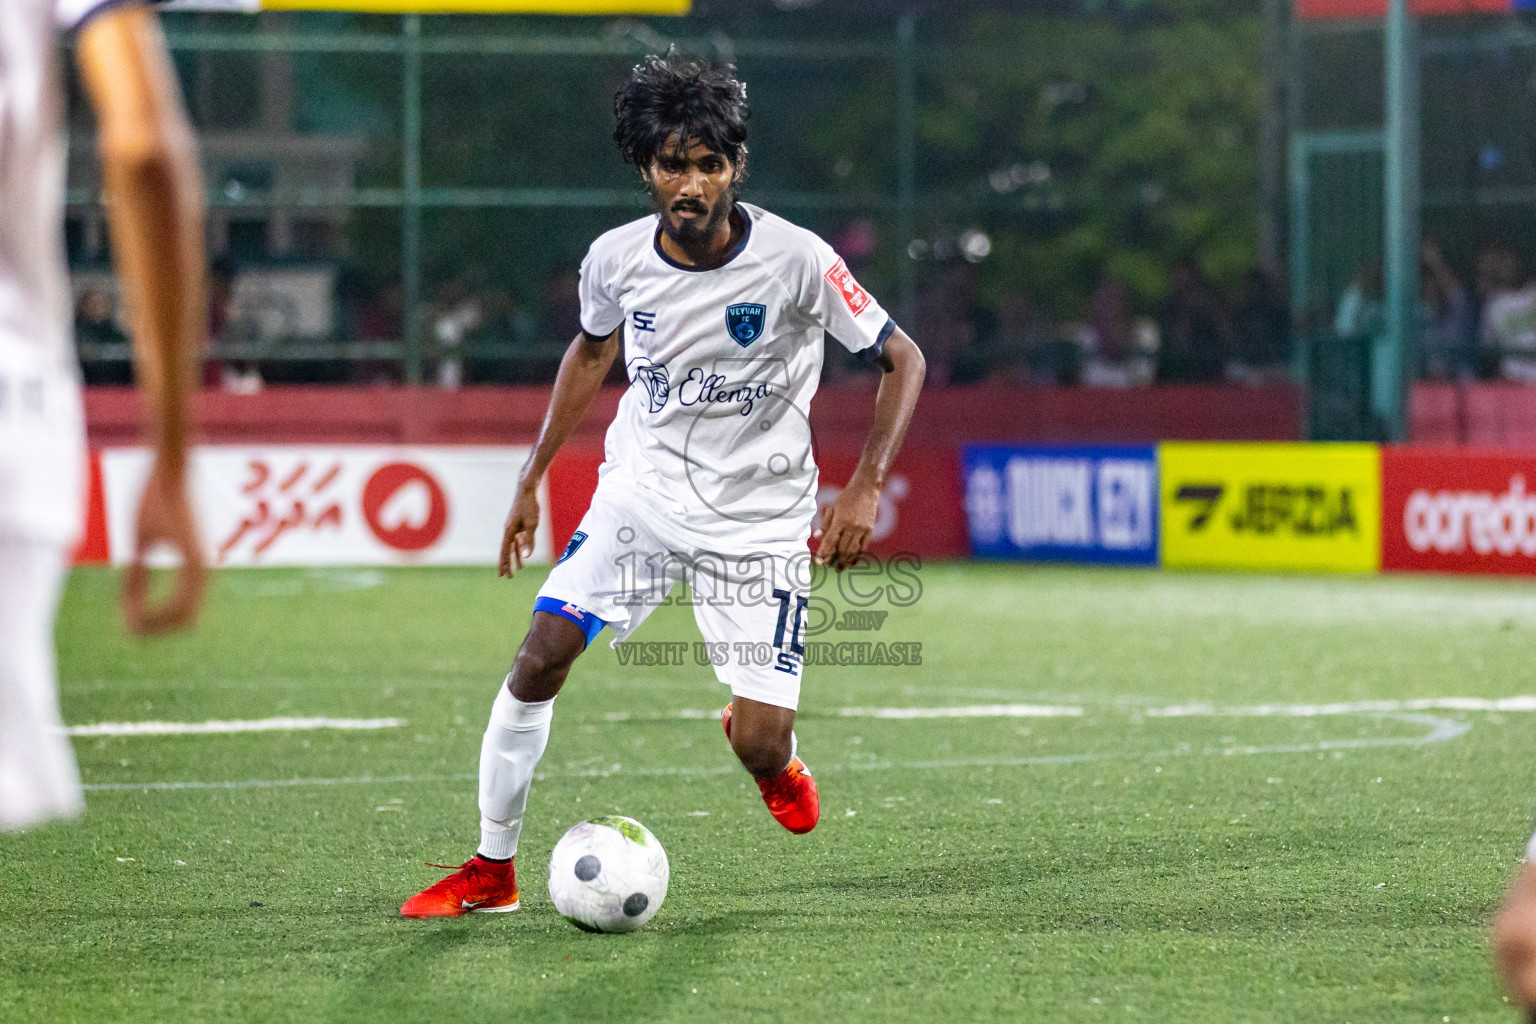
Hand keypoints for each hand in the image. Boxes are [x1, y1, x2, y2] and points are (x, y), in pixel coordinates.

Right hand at [122, 457, 204, 634]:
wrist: (168, 467)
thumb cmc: (154, 497)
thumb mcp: (140, 542)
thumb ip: (137, 572)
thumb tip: (128, 601)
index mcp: (195, 569)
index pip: (180, 614)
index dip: (151, 622)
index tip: (124, 619)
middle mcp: (205, 571)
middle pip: (184, 623)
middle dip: (152, 629)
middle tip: (124, 625)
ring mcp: (204, 565)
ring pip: (184, 618)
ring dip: (152, 623)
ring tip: (125, 620)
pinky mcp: (196, 557)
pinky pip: (181, 601)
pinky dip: (155, 611)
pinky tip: (132, 608)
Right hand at [498, 483, 540, 577]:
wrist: (527, 489)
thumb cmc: (529, 506)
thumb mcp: (531, 525)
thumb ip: (528, 541)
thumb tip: (525, 557)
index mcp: (509, 531)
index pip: (505, 551)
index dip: (504, 564)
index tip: (502, 575)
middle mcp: (508, 530)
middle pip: (507, 550)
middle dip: (508, 564)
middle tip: (508, 577)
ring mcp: (512, 527)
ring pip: (513, 546)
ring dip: (515, 557)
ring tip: (518, 569)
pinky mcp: (518, 523)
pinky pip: (517, 539)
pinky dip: (520, 547)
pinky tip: (523, 553)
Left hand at [814, 477, 879, 571]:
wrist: (866, 489)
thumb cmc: (846, 497)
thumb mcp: (832, 508)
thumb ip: (825, 523)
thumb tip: (816, 537)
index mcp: (841, 519)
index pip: (830, 540)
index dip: (824, 552)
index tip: (819, 562)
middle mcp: (852, 526)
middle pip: (842, 548)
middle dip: (834, 559)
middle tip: (827, 567)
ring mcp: (862, 529)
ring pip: (853, 550)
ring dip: (845, 562)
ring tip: (839, 569)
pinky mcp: (870, 530)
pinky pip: (863, 548)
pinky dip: (857, 557)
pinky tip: (851, 564)